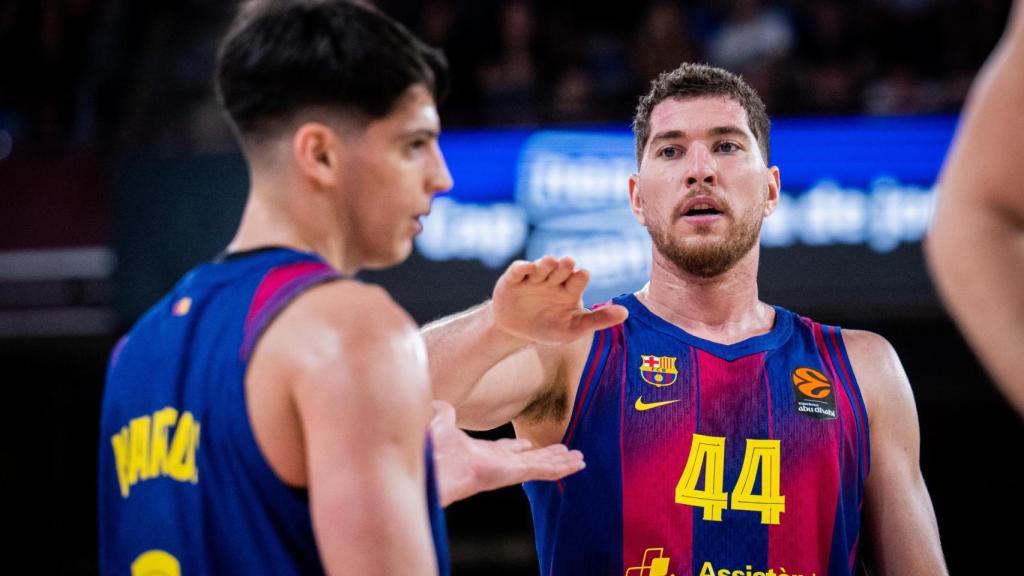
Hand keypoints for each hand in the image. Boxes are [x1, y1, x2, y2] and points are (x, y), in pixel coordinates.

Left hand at [429, 401, 584, 506]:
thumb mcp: (440, 426)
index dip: (517, 448)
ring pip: (542, 466)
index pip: (505, 451)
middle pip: (530, 459)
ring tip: (579, 459)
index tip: (527, 445)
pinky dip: (562, 468)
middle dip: (547, 455)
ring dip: (561, 462)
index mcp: (482, 454)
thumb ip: (442, 416)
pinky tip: (577, 465)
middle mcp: (499, 464)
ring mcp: (510, 470)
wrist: (437, 467)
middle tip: (564, 452)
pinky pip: (545, 471)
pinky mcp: (517, 473)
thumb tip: (438, 404)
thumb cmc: (436, 452)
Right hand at [492, 255, 627, 344]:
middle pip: (562, 269)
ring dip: (545, 263)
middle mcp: (554, 279)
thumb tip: (626, 313)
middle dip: (564, 266)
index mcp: (570, 289)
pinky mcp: (514, 278)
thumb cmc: (548, 329)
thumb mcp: (574, 329)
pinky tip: (528, 268)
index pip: (579, 278)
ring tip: (549, 262)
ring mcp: (534, 277)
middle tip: (567, 262)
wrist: (515, 332)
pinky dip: (523, 267)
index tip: (582, 276)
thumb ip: (598, 320)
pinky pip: (519, 270)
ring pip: (542, 266)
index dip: (580, 276)